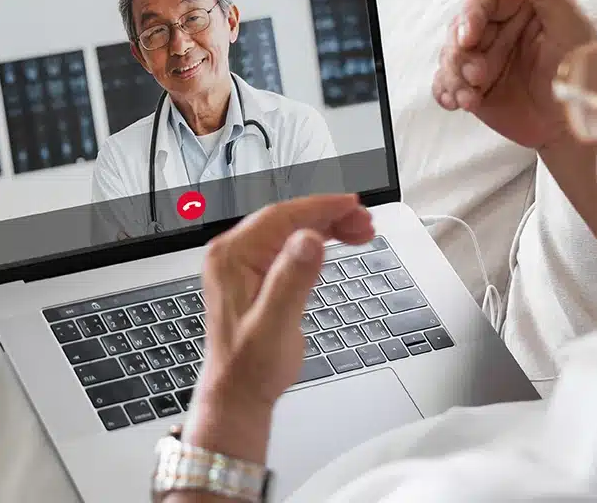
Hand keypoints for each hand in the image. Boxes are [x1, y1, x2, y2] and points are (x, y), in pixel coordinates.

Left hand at [187, 195, 376, 463]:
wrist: (238, 392)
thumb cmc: (250, 366)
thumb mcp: (276, 324)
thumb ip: (292, 280)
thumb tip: (308, 240)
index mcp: (231, 257)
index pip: (281, 216)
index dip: (320, 207)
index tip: (352, 205)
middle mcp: (233, 255)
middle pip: (287, 219)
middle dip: (329, 216)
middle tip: (365, 222)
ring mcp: (242, 264)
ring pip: (290, 231)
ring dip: (325, 227)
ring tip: (360, 231)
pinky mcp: (255, 275)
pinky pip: (287, 246)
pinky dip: (315, 241)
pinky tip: (335, 242)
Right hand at [433, 0, 596, 149]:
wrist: (576, 123)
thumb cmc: (580, 71)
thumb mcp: (569, 26)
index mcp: (518, 8)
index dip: (470, 14)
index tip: (469, 37)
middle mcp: (497, 30)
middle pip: (458, 28)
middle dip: (460, 54)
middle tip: (477, 76)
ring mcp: (482, 59)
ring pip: (448, 57)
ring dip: (453, 76)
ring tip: (470, 98)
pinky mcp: (473, 87)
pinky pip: (445, 84)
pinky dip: (445, 92)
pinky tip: (455, 103)